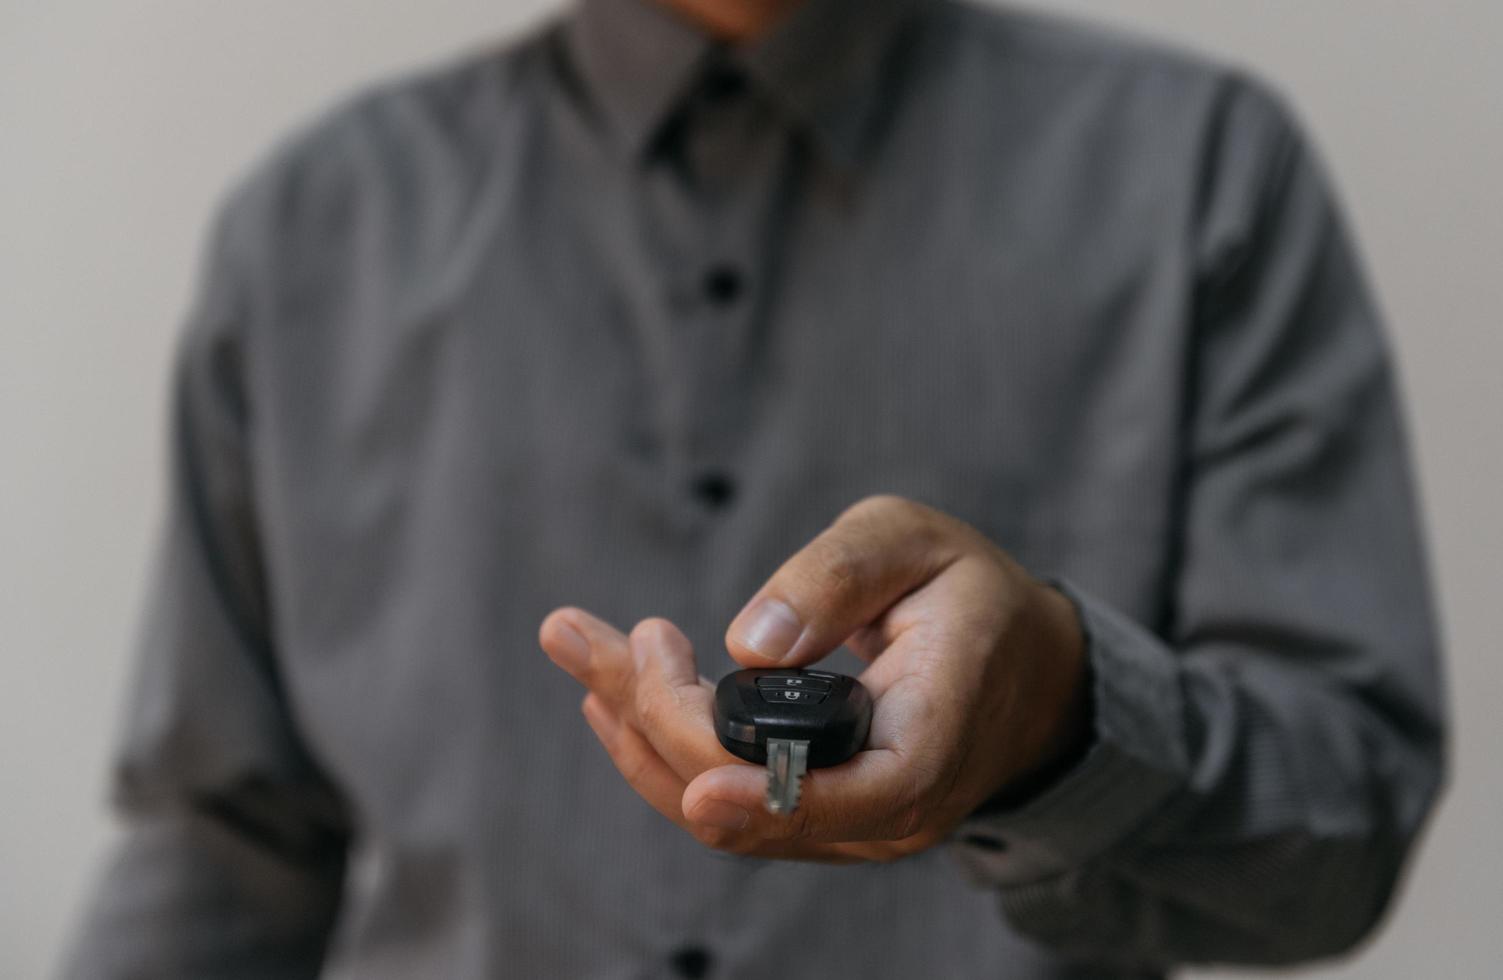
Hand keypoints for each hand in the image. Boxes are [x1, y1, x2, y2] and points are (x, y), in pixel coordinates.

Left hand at [538, 495, 1089, 861]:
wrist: (1020, 673)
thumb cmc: (970, 598)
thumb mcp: (917, 545)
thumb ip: (840, 577)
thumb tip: (749, 641)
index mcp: (932, 743)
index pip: (852, 797)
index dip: (765, 794)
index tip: (691, 771)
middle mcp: (887, 812)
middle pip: (749, 800)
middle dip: (653, 716)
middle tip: (588, 631)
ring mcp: (845, 827)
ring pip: (718, 809)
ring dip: (635, 731)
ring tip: (576, 646)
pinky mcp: (809, 817)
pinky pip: (723, 800)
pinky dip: (657, 746)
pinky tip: (610, 693)